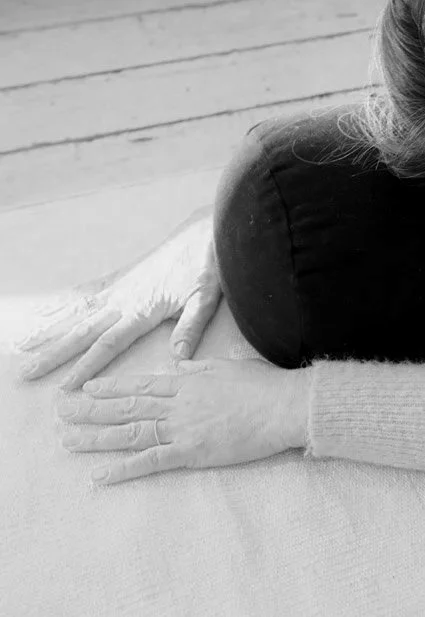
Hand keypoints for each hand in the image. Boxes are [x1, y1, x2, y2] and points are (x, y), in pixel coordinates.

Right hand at [14, 207, 220, 390]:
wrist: (206, 231)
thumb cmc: (208, 266)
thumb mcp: (205, 298)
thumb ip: (190, 327)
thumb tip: (178, 358)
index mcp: (143, 310)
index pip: (108, 344)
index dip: (86, 365)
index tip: (65, 385)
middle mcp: (124, 299)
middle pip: (82, 331)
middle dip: (54, 353)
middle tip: (27, 370)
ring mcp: (120, 286)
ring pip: (76, 311)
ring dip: (49, 327)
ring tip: (24, 343)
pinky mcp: (122, 276)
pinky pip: (87, 290)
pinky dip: (65, 300)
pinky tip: (46, 309)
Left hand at [55, 358, 310, 485]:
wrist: (285, 406)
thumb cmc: (264, 385)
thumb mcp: (228, 366)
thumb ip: (199, 367)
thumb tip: (179, 365)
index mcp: (187, 381)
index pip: (140, 385)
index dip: (110, 387)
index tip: (85, 389)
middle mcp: (178, 403)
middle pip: (126, 407)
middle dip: (90, 410)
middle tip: (60, 413)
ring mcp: (182, 428)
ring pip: (130, 432)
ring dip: (96, 437)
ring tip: (67, 440)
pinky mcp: (192, 453)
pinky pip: (151, 462)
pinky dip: (124, 470)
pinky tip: (100, 476)